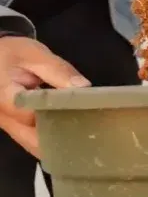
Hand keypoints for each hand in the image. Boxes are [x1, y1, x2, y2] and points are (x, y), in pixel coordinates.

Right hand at [0, 36, 89, 156]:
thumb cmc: (11, 53)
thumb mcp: (34, 54)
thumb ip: (59, 70)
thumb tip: (84, 87)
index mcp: (6, 98)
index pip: (37, 117)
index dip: (62, 118)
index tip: (86, 115)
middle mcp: (4, 118)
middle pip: (35, 141)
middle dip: (61, 140)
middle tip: (89, 132)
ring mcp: (8, 125)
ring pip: (33, 144)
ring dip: (56, 142)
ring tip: (83, 132)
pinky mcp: (13, 126)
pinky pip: (32, 139)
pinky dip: (50, 138)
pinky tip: (70, 131)